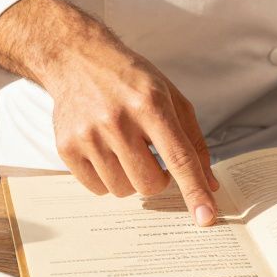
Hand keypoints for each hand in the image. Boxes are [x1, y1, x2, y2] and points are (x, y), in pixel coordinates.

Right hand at [0, 0, 218, 224]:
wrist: (78, 59)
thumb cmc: (129, 79)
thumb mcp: (171, 97)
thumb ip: (193, 141)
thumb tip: (209, 184)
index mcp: (150, 104)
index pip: (178, 158)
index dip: (194, 191)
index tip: (205, 217)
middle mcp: (118, 120)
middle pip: (150, 183)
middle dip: (158, 179)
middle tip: (150, 155)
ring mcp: (88, 135)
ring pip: (123, 190)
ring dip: (131, 178)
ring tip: (124, 148)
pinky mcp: (67, 147)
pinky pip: (97, 189)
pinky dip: (107, 179)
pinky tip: (105, 152)